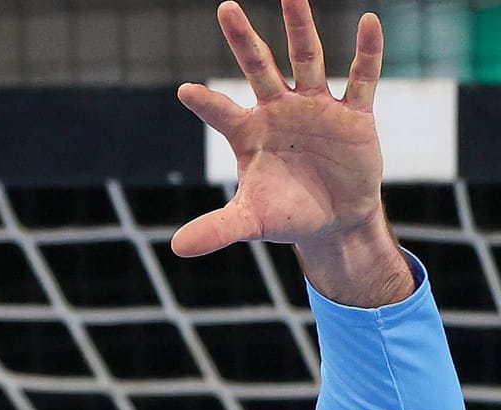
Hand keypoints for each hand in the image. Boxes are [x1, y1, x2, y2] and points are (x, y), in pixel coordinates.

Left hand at [174, 0, 385, 257]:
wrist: (333, 220)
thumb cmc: (285, 214)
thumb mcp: (250, 222)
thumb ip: (217, 228)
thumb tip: (177, 248)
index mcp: (249, 133)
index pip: (221, 112)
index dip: (205, 103)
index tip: (184, 92)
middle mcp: (279, 112)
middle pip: (258, 67)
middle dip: (243, 40)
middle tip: (225, 7)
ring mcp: (317, 108)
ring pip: (307, 59)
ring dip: (299, 27)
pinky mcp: (354, 116)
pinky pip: (361, 78)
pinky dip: (367, 51)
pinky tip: (369, 21)